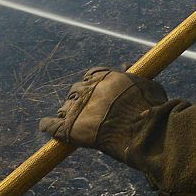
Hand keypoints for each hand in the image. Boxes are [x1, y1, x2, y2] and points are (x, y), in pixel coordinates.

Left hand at [40, 67, 165, 155]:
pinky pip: (51, 125)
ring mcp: (77, 108)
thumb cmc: (149, 107)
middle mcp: (88, 89)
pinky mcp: (69, 128)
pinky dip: (47, 126)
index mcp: (104, 77)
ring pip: (65, 107)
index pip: (91, 75)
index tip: (97, 91)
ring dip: (68, 113)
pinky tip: (45, 127)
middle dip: (80, 98)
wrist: (141, 129)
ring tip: (74, 122)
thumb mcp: (147, 84)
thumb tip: (127, 65)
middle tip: (87, 111)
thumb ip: (134, 75)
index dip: (93, 83)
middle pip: (76, 90)